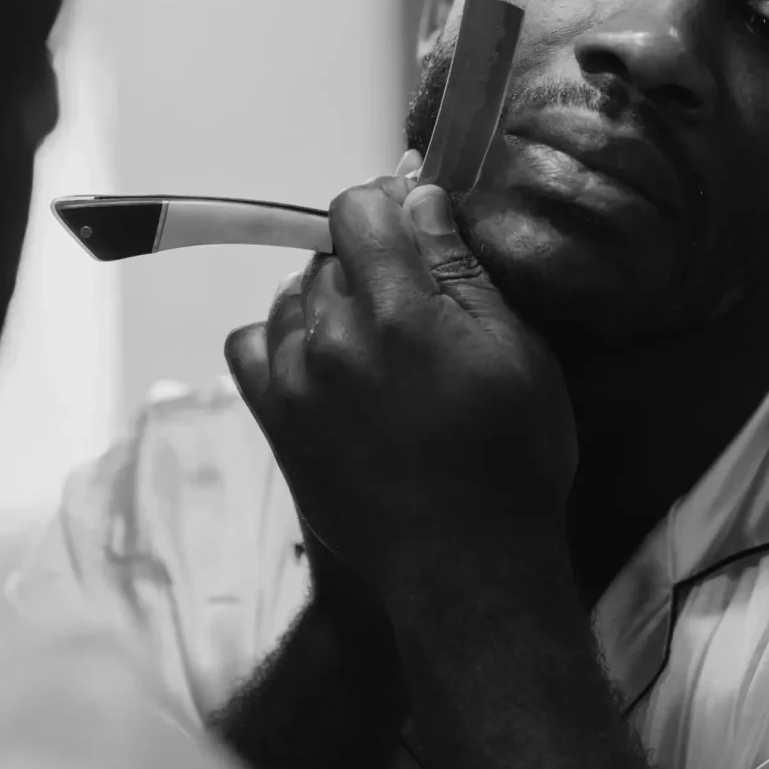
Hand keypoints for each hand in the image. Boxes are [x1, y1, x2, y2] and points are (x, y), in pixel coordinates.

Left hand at [226, 174, 576, 596]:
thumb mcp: (518, 351)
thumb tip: (419, 198)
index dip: (390, 205)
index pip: (358, 209)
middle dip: (368, 259)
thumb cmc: (512, 459)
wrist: (468, 570)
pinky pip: (250, 346)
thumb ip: (461, 268)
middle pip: (327, 253)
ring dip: (327, 300)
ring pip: (292, 296)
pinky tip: (321, 359)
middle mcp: (335, 339)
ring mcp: (296, 382)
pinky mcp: (276, 422)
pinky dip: (281, 340)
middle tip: (412, 295)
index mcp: (400, 312)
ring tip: (372, 336)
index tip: (418, 224)